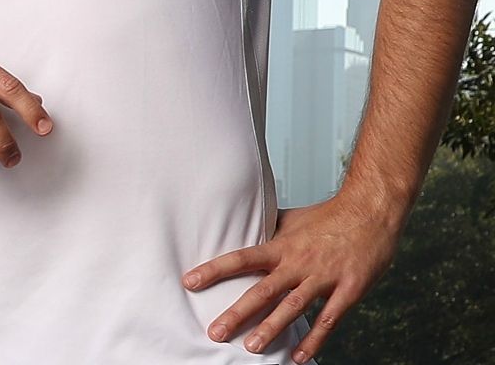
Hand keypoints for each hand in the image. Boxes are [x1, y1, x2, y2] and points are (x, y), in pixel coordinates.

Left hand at [183, 192, 398, 361]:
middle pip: (262, 290)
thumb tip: (240, 226)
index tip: (189, 282)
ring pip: (292, 307)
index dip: (214, 270)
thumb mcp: (292, 219)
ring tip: (251, 348)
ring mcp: (324, 277)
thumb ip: (267, 230)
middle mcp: (298, 262)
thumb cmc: (328, 216)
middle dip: (237, 313)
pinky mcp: (349, 289)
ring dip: (271, 329)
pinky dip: (314, 340)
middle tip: (215, 332)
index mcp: (282, 245)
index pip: (240, 258)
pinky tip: (298, 357)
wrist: (371, 211)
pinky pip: (329, 319)